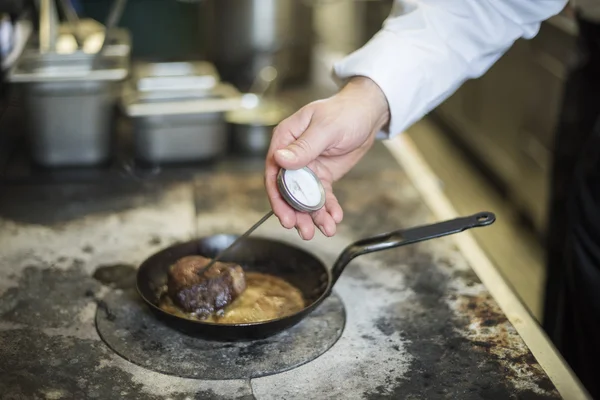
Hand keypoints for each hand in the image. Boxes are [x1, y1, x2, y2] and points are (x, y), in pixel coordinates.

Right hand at [265, 76, 389, 239]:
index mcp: (286, 139)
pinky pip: (322, 196)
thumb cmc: (345, 112)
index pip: (273, 172)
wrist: (368, 113)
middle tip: (304, 230)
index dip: (277, 197)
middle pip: (288, 190)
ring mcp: (308, 167)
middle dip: (296, 213)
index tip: (285, 215)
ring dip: (313, 216)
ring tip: (324, 229)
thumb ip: (303, 147)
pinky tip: (334, 218)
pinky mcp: (323, 175)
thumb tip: (280, 159)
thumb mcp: (325, 128)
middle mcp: (293, 156)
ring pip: (305, 197)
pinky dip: (328, 209)